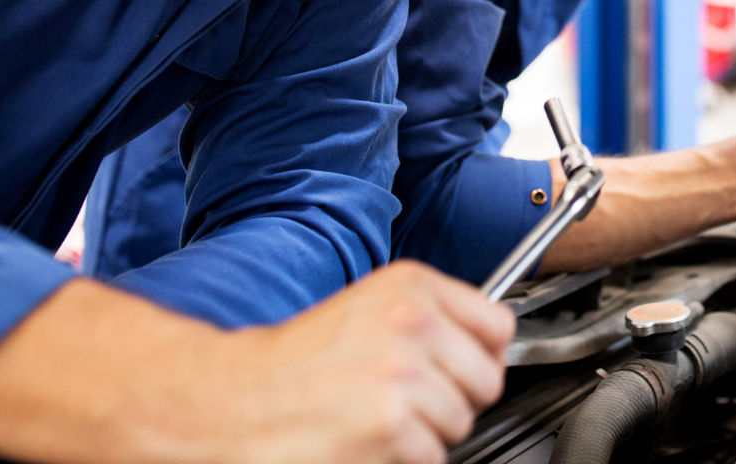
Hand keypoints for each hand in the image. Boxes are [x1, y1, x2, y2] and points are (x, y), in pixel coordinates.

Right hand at [209, 260, 514, 463]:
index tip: (461, 368)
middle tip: (411, 402)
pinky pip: (433, 455)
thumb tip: (486, 348)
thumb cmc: (297, 361)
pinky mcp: (393, 425)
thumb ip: (429, 318)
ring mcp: (405, 374)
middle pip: (487, 380)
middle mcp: (415, 323)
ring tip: (380, 419)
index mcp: (413, 287)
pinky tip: (368, 440)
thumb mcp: (369, 309)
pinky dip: (405, 458)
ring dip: (428, 432)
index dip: (482, 355)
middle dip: (457, 399)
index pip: (498, 325)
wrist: (237, 401)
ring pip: (461, 421)